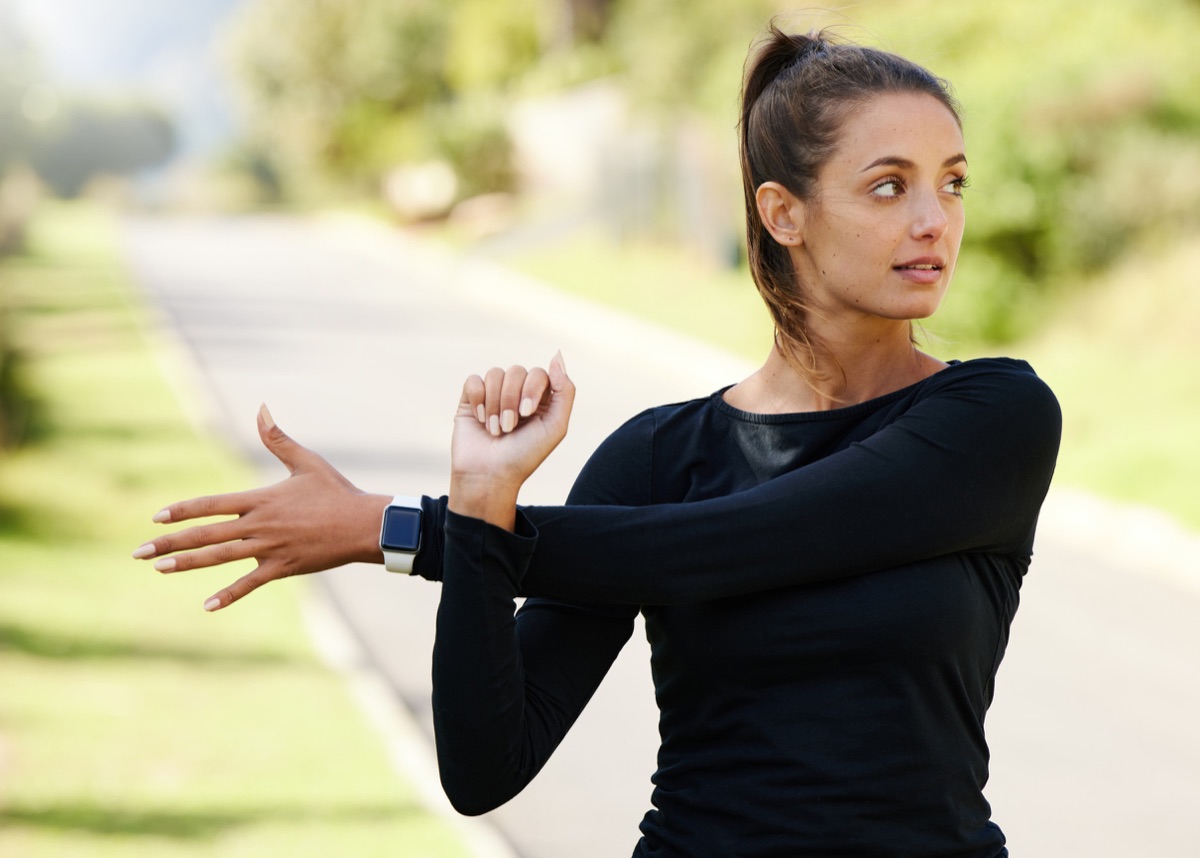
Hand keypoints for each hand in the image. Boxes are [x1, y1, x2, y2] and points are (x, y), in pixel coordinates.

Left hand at [132, 405, 389, 611]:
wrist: (364, 524)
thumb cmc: (337, 491)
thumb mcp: (306, 462)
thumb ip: (278, 439)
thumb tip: (261, 408)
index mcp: (261, 499)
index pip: (212, 505)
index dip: (182, 510)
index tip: (157, 517)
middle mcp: (260, 524)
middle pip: (206, 534)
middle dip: (170, 542)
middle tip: (140, 551)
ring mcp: (270, 547)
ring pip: (221, 558)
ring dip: (188, 563)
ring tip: (159, 569)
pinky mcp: (283, 567)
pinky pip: (250, 583)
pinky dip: (229, 594)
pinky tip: (207, 605)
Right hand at [449, 352, 574, 528]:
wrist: (489, 476)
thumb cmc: (525, 456)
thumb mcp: (556, 427)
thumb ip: (565, 390)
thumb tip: (556, 355)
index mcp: (541, 398)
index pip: (539, 373)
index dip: (532, 389)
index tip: (526, 414)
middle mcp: (518, 393)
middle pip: (516, 370)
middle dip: (511, 399)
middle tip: (509, 428)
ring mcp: (493, 395)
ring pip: (495, 374)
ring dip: (495, 404)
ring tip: (495, 430)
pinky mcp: (471, 400)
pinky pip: (474, 381)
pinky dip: (477, 400)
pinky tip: (480, 420)